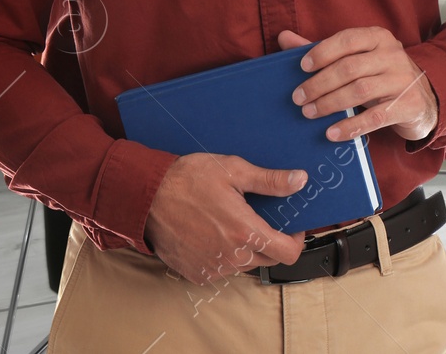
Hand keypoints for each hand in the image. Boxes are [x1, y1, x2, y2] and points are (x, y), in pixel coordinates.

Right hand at [143, 153, 307, 285]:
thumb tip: (299, 180)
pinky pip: (222, 269)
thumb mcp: (234, 171)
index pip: (288, 253)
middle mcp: (231, 257)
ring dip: (247, 248)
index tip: (292, 227)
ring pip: (245, 264)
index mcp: (245, 232)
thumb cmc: (187, 180)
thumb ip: (270, 180)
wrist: (145, 197)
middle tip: (260, 218)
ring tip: (232, 222)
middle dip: (272, 241)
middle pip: (269, 259)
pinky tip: (213, 233)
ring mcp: (212, 269)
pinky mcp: (196, 274)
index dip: (296, 240)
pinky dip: (224, 255)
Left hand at [278, 27, 438, 142]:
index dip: (323, 52)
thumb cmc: (380, 76)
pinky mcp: (408, 105)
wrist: (423, 100)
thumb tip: (284, 37)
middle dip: (320, 84)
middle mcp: (392, 55)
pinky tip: (332, 133)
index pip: (347, 39)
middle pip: (350, 68)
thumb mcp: (357, 59)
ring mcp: (402, 80)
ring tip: (309, 113)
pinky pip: (374, 117)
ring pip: (360, 91)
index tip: (302, 67)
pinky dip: (350, 126)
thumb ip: (322, 50)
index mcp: (378, 38)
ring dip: (330, 103)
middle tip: (298, 98)